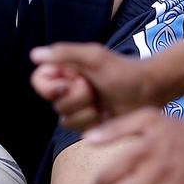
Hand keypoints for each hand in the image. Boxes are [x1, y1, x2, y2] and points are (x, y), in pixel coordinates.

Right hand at [30, 43, 155, 129]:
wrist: (150, 90)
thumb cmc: (123, 70)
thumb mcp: (94, 57)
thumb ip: (65, 54)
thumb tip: (34, 54)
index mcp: (64, 71)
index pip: (38, 81)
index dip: (50, 87)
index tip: (69, 83)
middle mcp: (66, 89)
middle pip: (54, 103)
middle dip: (77, 98)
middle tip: (94, 89)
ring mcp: (77, 107)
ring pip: (65, 119)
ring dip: (86, 112)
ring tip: (103, 103)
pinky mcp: (87, 123)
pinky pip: (77, 130)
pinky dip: (92, 122)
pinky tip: (105, 115)